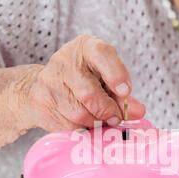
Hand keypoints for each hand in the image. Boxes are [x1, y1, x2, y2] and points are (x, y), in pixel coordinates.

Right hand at [18, 34, 145, 131]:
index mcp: (86, 47)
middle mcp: (64, 61)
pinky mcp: (40, 102)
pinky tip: (82, 122)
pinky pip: (68, 125)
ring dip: (95, 122)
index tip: (126, 92)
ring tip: (98, 119)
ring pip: (79, 114)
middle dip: (107, 111)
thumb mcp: (105, 79)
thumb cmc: (83, 80)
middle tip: (116, 117)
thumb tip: (138, 111)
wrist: (43, 86)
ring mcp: (49, 81)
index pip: (101, 54)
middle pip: (90, 93)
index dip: (116, 75)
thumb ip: (123, 95)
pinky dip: (81, 129)